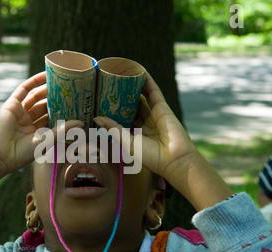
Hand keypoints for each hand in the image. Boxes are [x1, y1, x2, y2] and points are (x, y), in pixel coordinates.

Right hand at [0, 71, 82, 174]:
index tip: (76, 103)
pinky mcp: (12, 105)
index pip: (53, 118)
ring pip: (36, 96)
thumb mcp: (47, 140)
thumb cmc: (23, 153)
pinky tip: (45, 74)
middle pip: (45, 105)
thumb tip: (81, 122)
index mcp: (38, 133)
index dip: (63, 110)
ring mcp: (20, 112)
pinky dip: (34, 81)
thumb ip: (63, 130)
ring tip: (61, 79)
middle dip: (56, 97)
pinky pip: (24, 89)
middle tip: (70, 88)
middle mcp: (29, 122)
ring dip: (47, 87)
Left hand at [94, 72, 233, 209]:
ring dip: (132, 86)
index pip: (121, 118)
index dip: (112, 110)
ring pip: (141, 96)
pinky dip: (147, 81)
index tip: (100, 102)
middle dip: (120, 97)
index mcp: (134, 134)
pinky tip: (139, 71)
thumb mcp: (127, 142)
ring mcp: (153, 114)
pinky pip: (153, 91)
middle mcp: (143, 123)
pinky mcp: (162, 107)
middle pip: (130, 106)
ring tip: (120, 74)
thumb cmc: (151, 157)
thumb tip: (96, 117)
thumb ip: (113, 128)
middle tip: (107, 85)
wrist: (175, 160)